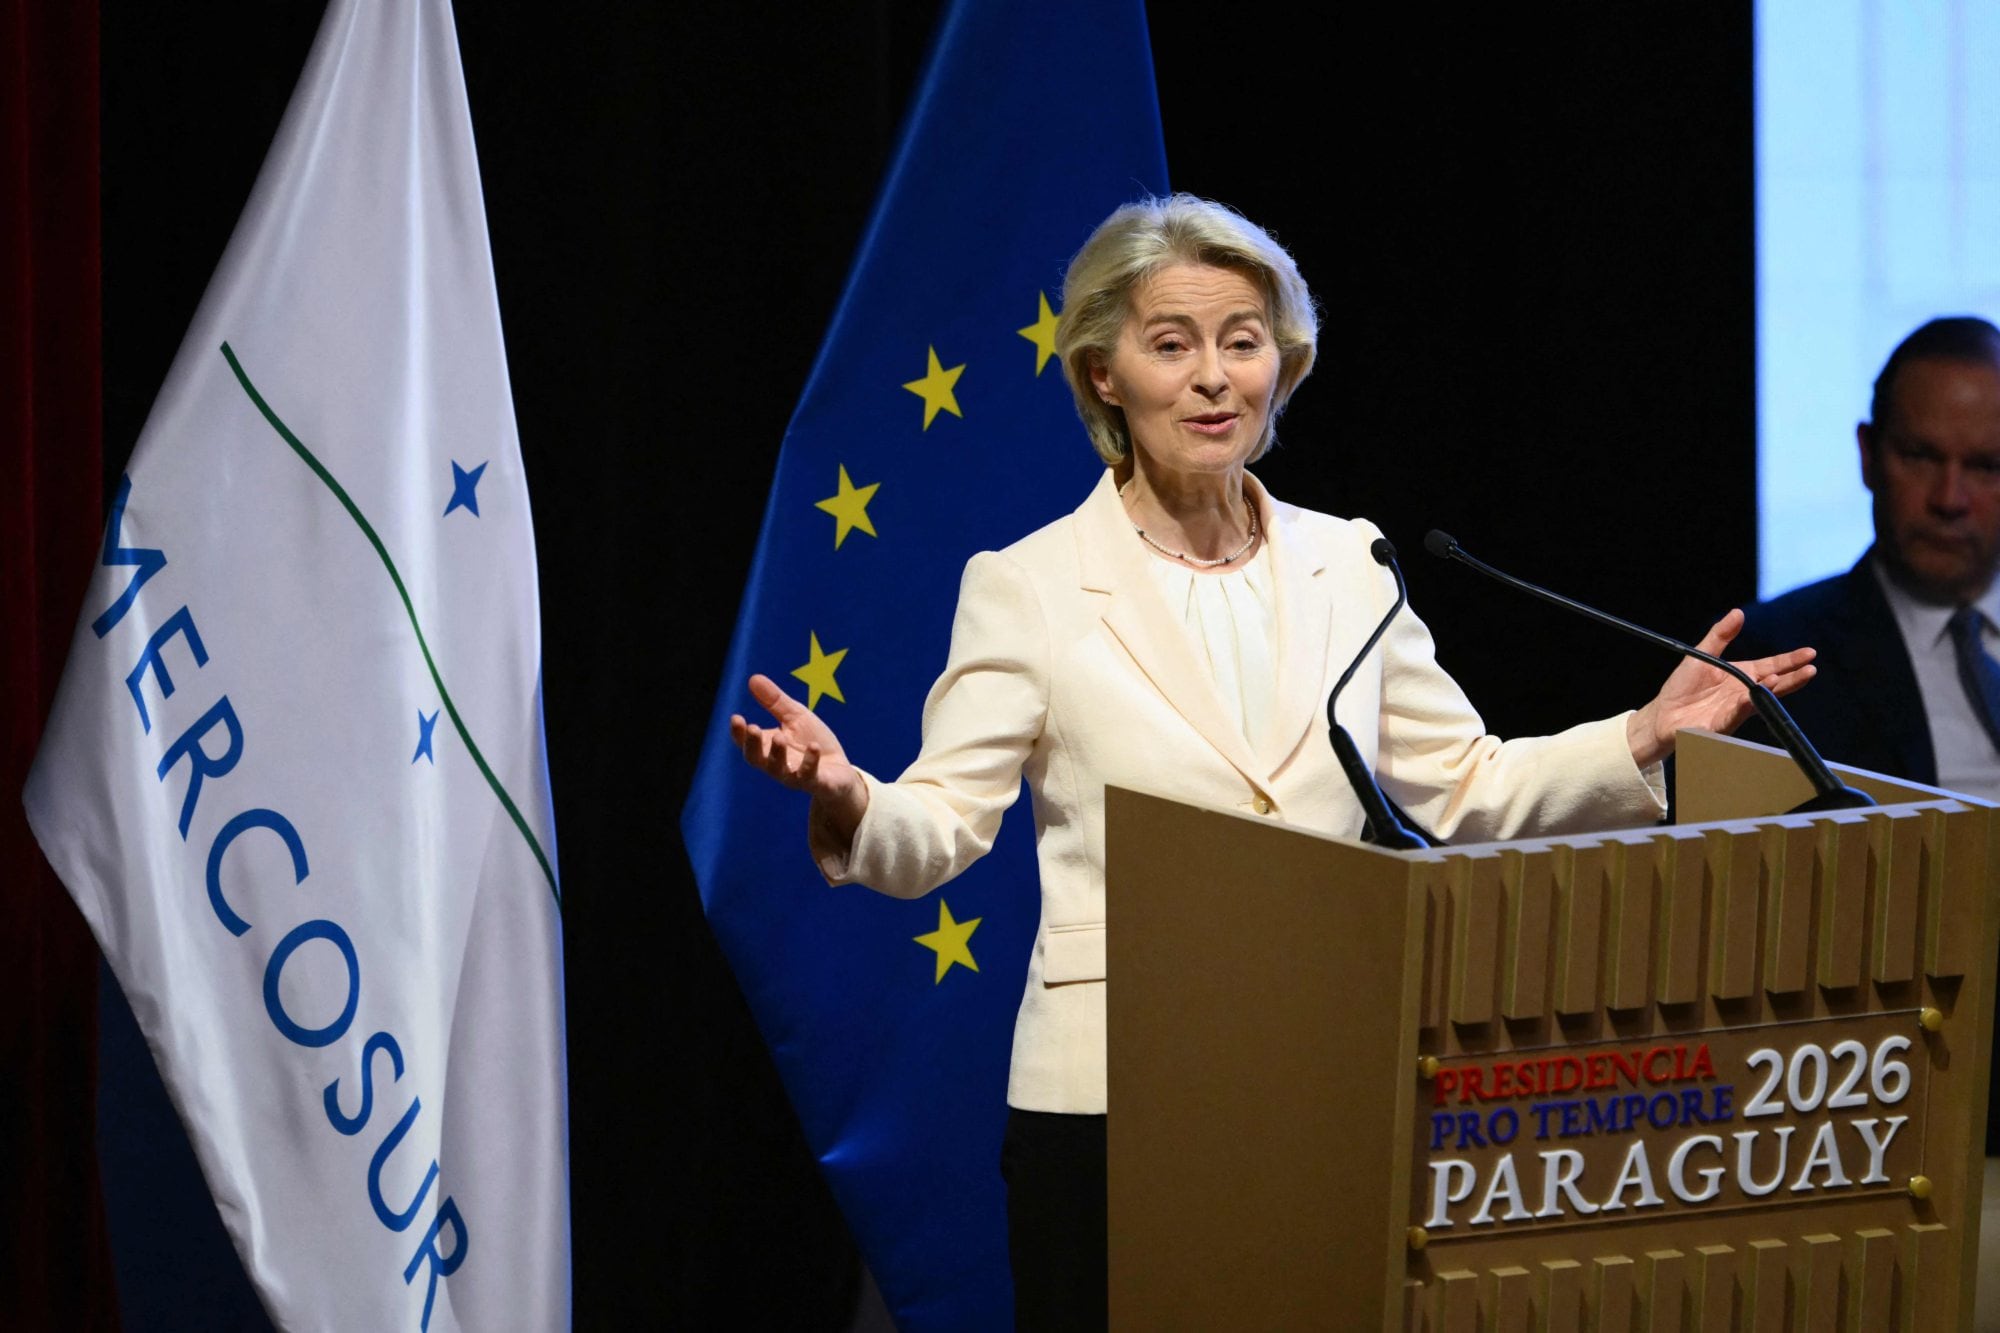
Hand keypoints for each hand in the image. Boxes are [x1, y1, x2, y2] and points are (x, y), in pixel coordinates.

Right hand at [730, 673, 869, 845]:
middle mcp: (776, 765)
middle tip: (752, 728)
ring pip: (779, 770)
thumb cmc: (812, 741)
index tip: (736, 718)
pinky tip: (814, 747)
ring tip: (779, 737)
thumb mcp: (795, 717)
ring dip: (777, 754)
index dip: (739, 733)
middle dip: (752, 745)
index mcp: (768, 748)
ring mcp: (795, 776)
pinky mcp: (817, 783)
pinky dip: (810, 762)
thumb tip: (753, 678)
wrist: (839, 769)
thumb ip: (775, 702)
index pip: (746, 743)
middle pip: (756, 759)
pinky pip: (810, 776)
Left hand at [1624, 609, 1817, 767]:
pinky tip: (1751, 696)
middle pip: (1774, 684)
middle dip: (1792, 677)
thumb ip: (1720, 636)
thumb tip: (1738, 612)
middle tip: (1810, 668)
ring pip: (1759, 700)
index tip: (1809, 653)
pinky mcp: (1721, 724)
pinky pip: (1735, 714)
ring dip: (1771, 690)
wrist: (1663, 714)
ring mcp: (1735, 709)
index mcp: (1741, 676)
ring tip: (1782, 679)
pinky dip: (1744, 705)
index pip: (1771, 666)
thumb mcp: (1702, 655)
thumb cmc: (1682, 687)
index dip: (1790, 661)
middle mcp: (1743, 693)